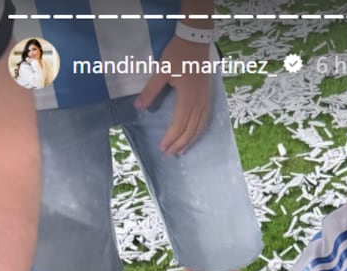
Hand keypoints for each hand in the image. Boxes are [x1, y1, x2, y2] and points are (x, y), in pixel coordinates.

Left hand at [134, 35, 212, 154]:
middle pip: (190, 130)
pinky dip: (198, 131)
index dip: (170, 138)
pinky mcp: (207, 98)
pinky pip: (204, 121)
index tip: (162, 148)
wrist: (196, 41)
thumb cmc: (178, 54)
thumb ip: (150, 91)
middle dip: (179, 144)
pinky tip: (193, 136)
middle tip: (169, 153)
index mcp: (187, 98)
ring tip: (180, 150)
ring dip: (189, 141)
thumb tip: (138, 107)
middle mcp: (198, 103)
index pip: (179, 125)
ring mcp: (205, 101)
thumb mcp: (161, 71)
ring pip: (199, 128)